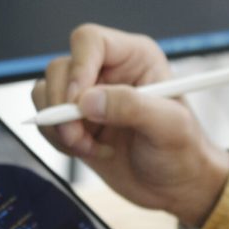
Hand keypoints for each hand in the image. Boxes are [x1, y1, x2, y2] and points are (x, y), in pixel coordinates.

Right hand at [33, 24, 228, 227]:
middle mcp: (107, 70)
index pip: (90, 41)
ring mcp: (88, 96)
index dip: (78, 68)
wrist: (175, 186)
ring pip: (46, 93)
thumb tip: (87, 101)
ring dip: (59, 126)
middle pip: (60, 68)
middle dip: (63, 107)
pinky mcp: (74, 121)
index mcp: (134, 57)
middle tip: (79, 136)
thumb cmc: (183, 150)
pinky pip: (47, 121)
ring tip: (91, 147)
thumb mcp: (169, 127)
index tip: (78, 103)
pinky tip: (92, 151)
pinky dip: (60, 141)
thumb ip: (132, 107)